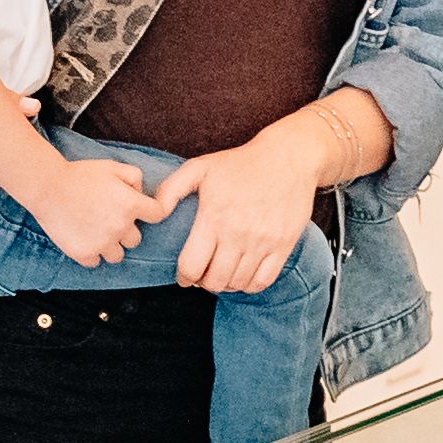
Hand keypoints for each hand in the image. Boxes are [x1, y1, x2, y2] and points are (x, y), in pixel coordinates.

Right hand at [7, 150, 164, 269]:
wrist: (47, 187)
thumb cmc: (80, 174)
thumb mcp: (111, 166)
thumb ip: (134, 176)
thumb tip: (141, 193)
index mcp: (130, 204)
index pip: (158, 215)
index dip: (151, 212)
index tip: (141, 211)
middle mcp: (120, 227)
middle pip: (135, 240)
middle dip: (125, 231)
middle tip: (107, 219)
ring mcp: (102, 243)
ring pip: (117, 255)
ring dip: (110, 246)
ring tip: (95, 231)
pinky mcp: (84, 253)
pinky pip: (96, 261)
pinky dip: (91, 253)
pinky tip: (82, 238)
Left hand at [161, 129, 323, 297]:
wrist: (288, 157)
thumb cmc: (239, 163)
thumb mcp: (199, 167)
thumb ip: (170, 189)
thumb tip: (155, 213)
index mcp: (214, 216)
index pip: (192, 266)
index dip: (184, 277)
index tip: (184, 276)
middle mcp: (238, 232)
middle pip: (214, 281)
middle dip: (203, 283)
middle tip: (202, 275)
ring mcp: (263, 241)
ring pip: (237, 283)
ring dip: (225, 284)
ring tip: (221, 274)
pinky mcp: (283, 245)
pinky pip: (262, 281)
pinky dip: (249, 285)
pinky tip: (242, 275)